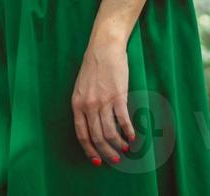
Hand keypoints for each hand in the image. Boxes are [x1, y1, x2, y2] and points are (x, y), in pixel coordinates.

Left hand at [71, 39, 135, 165]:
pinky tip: (133, 137)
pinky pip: (124, 121)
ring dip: (118, 145)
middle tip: (115, 160)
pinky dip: (129, 132)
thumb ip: (85, 106)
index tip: (97, 161)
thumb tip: (93, 125)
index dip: (90, 151)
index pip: (82, 135)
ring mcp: (103, 102)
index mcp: (77, 104)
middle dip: (106, 152)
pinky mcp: (118, 97)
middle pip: (97, 137)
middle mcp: (88, 106)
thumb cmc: (93, 66)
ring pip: (110, 133)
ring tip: (125, 149)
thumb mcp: (81, 88)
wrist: (104, 47)